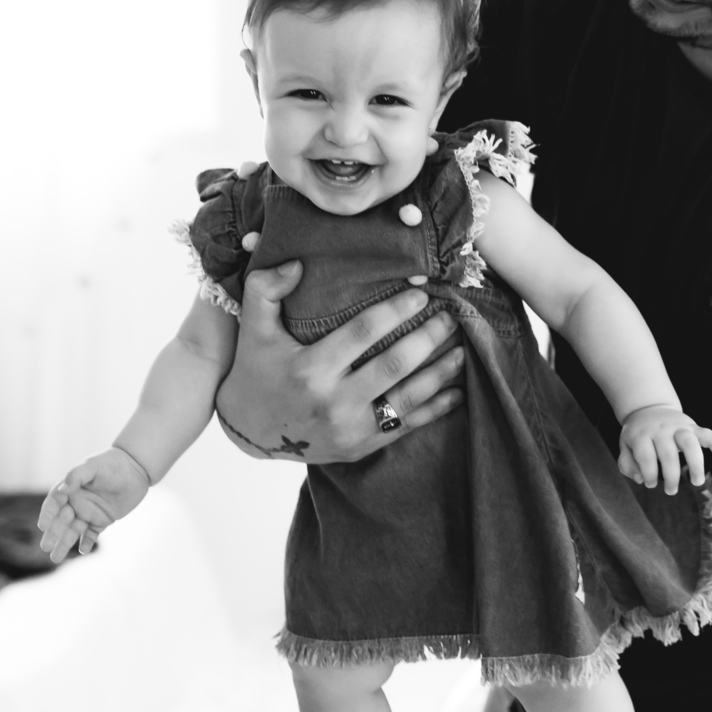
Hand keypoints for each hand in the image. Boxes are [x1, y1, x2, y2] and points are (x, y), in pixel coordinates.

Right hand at [37, 447, 150, 562]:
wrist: (136, 468)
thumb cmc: (111, 463)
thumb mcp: (93, 466)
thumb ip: (76, 476)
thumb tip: (62, 489)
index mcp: (70, 489)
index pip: (54, 503)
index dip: (47, 514)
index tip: (43, 526)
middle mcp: (76, 502)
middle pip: (60, 521)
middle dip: (53, 534)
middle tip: (45, 547)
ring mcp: (89, 513)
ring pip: (73, 531)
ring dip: (64, 544)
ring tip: (55, 559)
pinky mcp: (102, 520)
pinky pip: (92, 535)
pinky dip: (87, 543)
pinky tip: (83, 550)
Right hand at [214, 261, 465, 464]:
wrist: (249, 433)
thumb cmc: (255, 371)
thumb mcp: (252, 329)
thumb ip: (265, 289)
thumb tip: (297, 264)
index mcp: (310, 368)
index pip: (364, 332)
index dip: (396, 310)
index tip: (422, 293)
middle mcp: (333, 402)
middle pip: (395, 363)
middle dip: (429, 336)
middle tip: (450, 316)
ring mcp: (350, 429)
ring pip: (408, 398)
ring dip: (440, 372)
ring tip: (461, 349)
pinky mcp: (361, 447)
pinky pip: (406, 427)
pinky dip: (436, 409)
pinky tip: (456, 391)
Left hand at [618, 405, 711, 494]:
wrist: (649, 408)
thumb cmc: (638, 434)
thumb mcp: (625, 446)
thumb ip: (627, 464)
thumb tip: (641, 479)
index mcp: (642, 434)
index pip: (646, 456)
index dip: (649, 474)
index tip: (650, 484)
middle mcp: (661, 429)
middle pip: (669, 453)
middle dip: (671, 476)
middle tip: (671, 491)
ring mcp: (679, 426)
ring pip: (690, 443)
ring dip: (695, 464)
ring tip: (697, 482)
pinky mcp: (693, 426)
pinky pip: (709, 435)